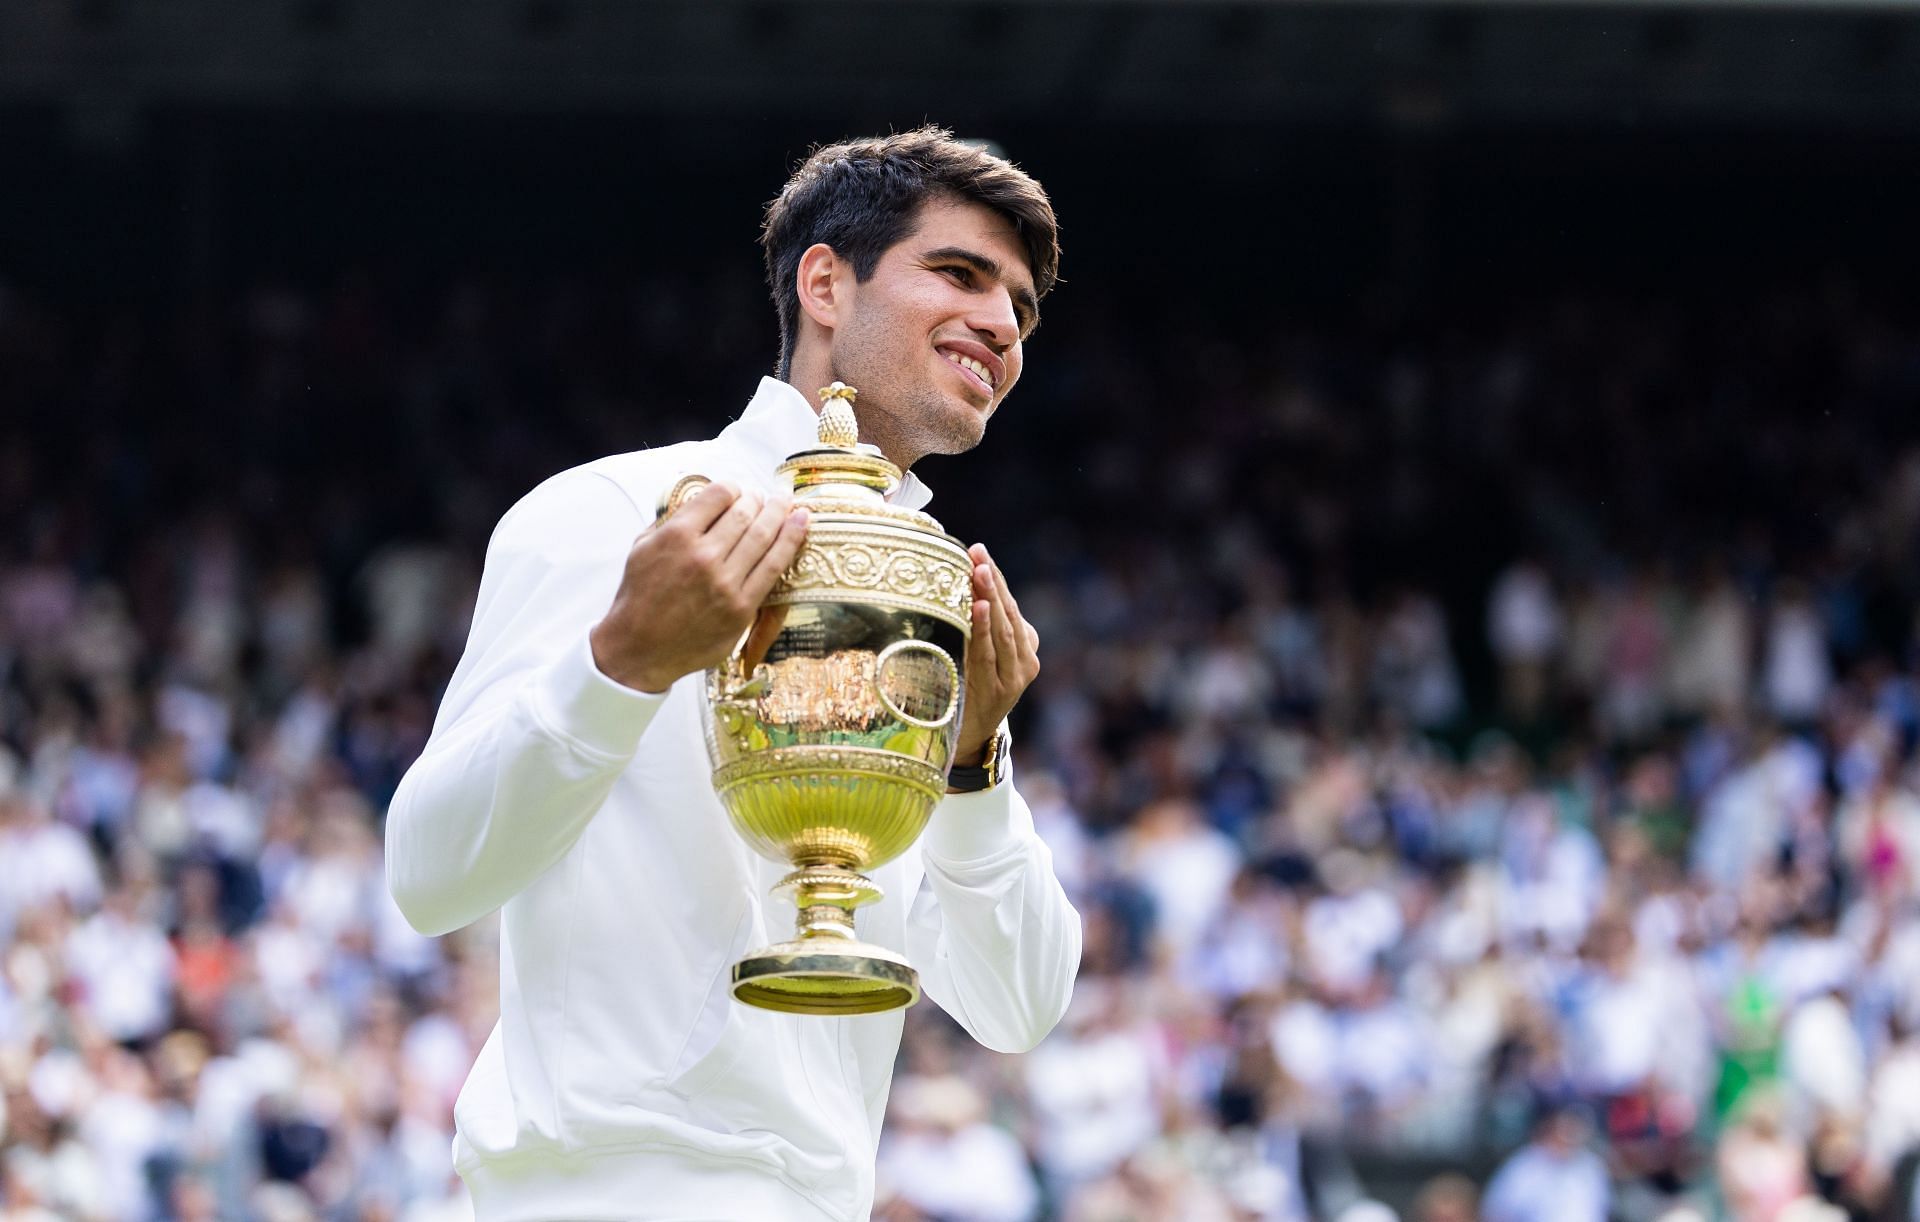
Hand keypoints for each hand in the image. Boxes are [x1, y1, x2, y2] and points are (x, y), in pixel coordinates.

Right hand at [589, 481, 808, 692]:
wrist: (639, 648)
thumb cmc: (639, 597)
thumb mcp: (642, 548)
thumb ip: (670, 521)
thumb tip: (700, 501)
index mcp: (676, 536)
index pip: (718, 495)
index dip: (733, 487)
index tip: (736, 490)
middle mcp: (703, 556)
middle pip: (745, 512)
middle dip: (758, 498)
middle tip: (763, 495)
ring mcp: (725, 583)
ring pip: (764, 535)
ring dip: (780, 512)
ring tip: (786, 500)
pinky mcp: (742, 607)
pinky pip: (774, 566)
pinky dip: (792, 540)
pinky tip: (802, 523)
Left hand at [954, 543, 1038, 764]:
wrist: (967, 738)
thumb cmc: (969, 690)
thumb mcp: (978, 656)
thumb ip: (977, 628)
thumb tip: (953, 585)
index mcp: (1025, 646)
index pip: (1010, 604)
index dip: (996, 577)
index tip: (978, 551)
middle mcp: (1026, 660)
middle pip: (1009, 613)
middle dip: (993, 581)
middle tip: (978, 554)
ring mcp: (1016, 676)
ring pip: (1004, 630)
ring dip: (990, 597)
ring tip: (980, 572)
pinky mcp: (1001, 690)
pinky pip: (990, 653)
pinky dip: (984, 629)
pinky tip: (978, 608)